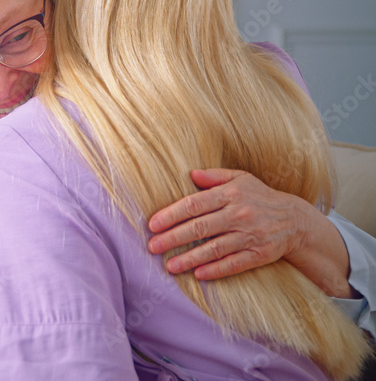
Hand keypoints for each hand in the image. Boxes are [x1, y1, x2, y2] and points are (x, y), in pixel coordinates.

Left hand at [147, 168, 353, 297]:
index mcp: (231, 194)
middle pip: (200, 228)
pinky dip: (215, 270)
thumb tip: (191, 174)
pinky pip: (233, 264)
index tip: (152, 225)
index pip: (194, 204)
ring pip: (214, 249)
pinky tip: (198, 274)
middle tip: (153, 247)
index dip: (171, 215)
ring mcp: (249, 236)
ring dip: (189, 258)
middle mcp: (239, 215)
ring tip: (169, 266)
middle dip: (173, 238)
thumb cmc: (260, 197)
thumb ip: (214, 176)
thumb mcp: (241, 179)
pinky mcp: (259, 255)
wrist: (296, 220)